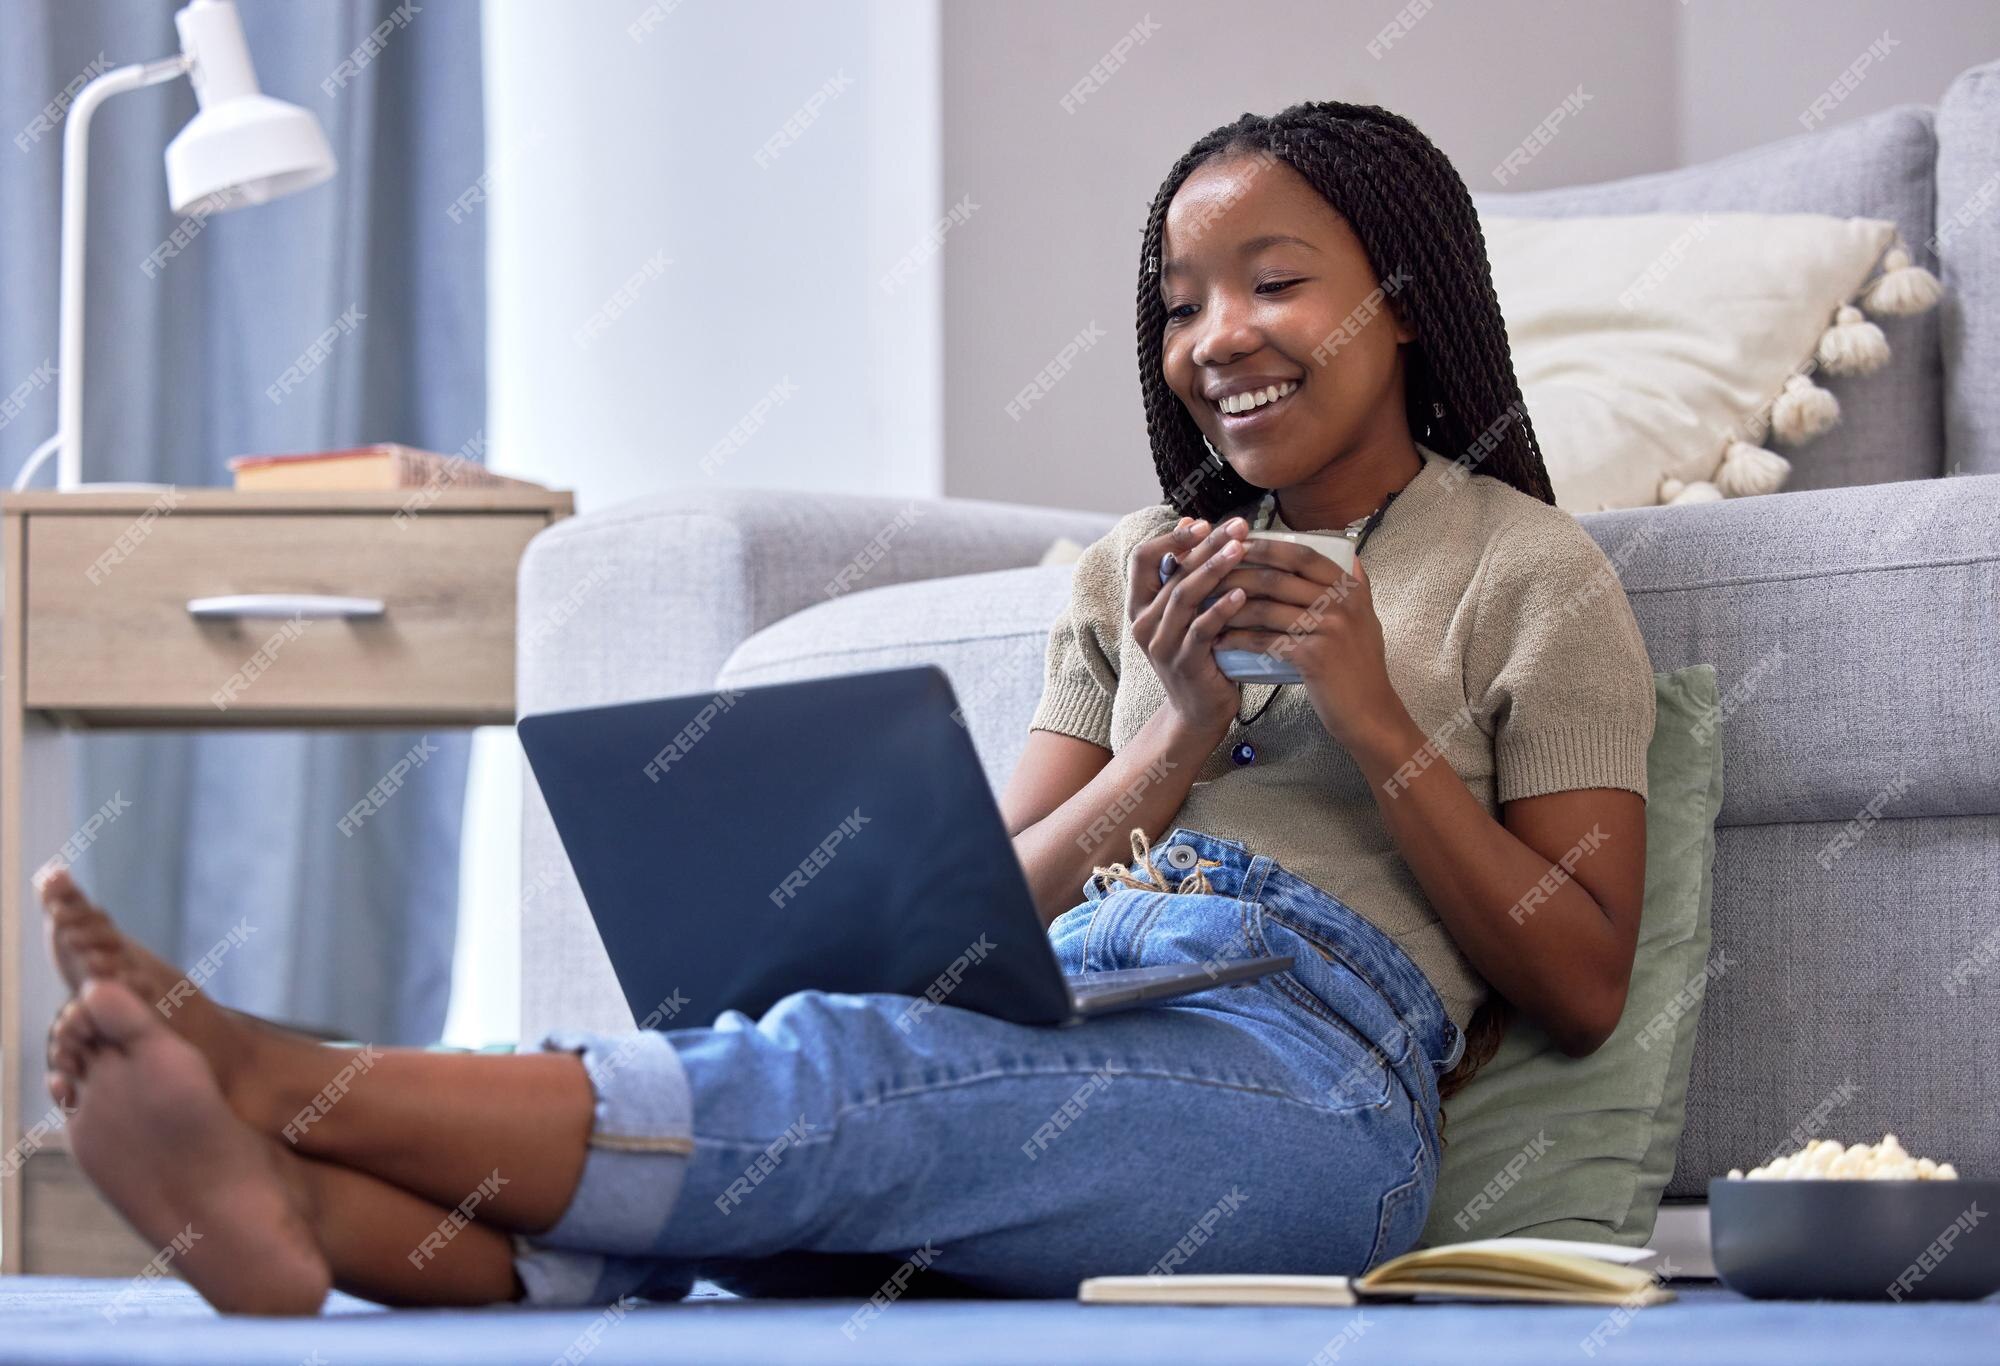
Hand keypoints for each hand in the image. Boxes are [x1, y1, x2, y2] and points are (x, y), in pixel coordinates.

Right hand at [1126, 514, 1251, 738]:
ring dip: (1214, 569)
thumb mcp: (1186, 613)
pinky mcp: (1183, 663)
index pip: (1142, 558)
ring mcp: (1160, 644)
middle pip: (1172, 572)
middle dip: (1206, 545)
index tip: (1202, 523)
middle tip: (1237, 526)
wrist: (1197, 711)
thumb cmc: (1199, 654)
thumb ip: (1185, 575)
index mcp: (1139, 605)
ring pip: (1184, 596)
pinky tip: (1243, 593)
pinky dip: (1222, 609)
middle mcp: (1143, 622)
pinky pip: (1201, 629)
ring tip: (1241, 549)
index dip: (1170, 537)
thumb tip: (1193, 522)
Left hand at [1211, 539, 1406, 754]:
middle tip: (1209, 576)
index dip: (1268, 547)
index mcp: (1350, 589)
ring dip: (1230, 607)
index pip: (1303, 555)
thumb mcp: (1367, 618)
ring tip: (1205, 608)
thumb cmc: (1362, 667)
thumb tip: (1351, 557)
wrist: (1370, 712)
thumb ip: (1358, 587)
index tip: (1238, 545)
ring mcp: (1328, 629)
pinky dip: (1238, 639)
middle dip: (1238, 575)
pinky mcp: (1313, 656)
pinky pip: (1265, 640)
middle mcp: (1341, 604)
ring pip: (1266, 608)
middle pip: (1278, 578)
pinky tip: (1219, 639)